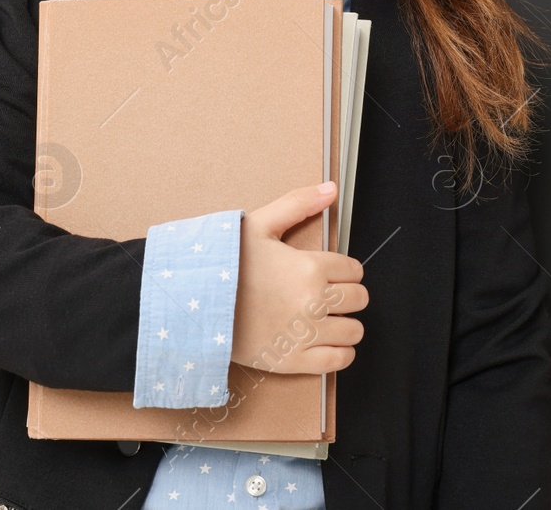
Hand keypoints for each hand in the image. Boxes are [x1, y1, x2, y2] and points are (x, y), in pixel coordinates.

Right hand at [231, 182, 367, 374]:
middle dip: (348, 294)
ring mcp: (305, 334)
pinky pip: (339, 360)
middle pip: (359, 299)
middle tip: (329, 294)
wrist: (192, 304)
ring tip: (329, 318)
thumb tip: (331, 190)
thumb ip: (298, 203)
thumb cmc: (223, 265)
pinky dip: (341, 352)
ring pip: (353, 330)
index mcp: (309, 267)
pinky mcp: (294, 361)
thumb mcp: (258, 225)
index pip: (354, 270)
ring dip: (346, 324)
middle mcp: (313, 301)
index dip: (344, 269)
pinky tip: (328, 342)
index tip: (331, 273)